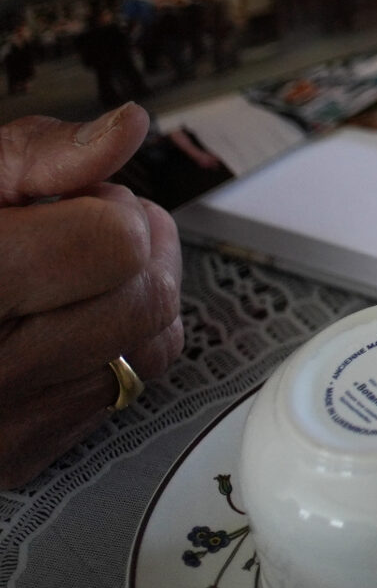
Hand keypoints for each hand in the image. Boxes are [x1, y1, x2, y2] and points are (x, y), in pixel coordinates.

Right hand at [0, 104, 184, 489]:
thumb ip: (35, 154)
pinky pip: (117, 397)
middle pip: (144, 300)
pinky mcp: (16, 457)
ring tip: (79, 272)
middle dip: (137, 250)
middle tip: (88, 229)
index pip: (113, 244)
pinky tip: (57, 325)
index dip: (106, 208)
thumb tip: (125, 130)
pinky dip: (108, 352)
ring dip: (136, 298)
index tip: (77, 201)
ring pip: (148, 351)